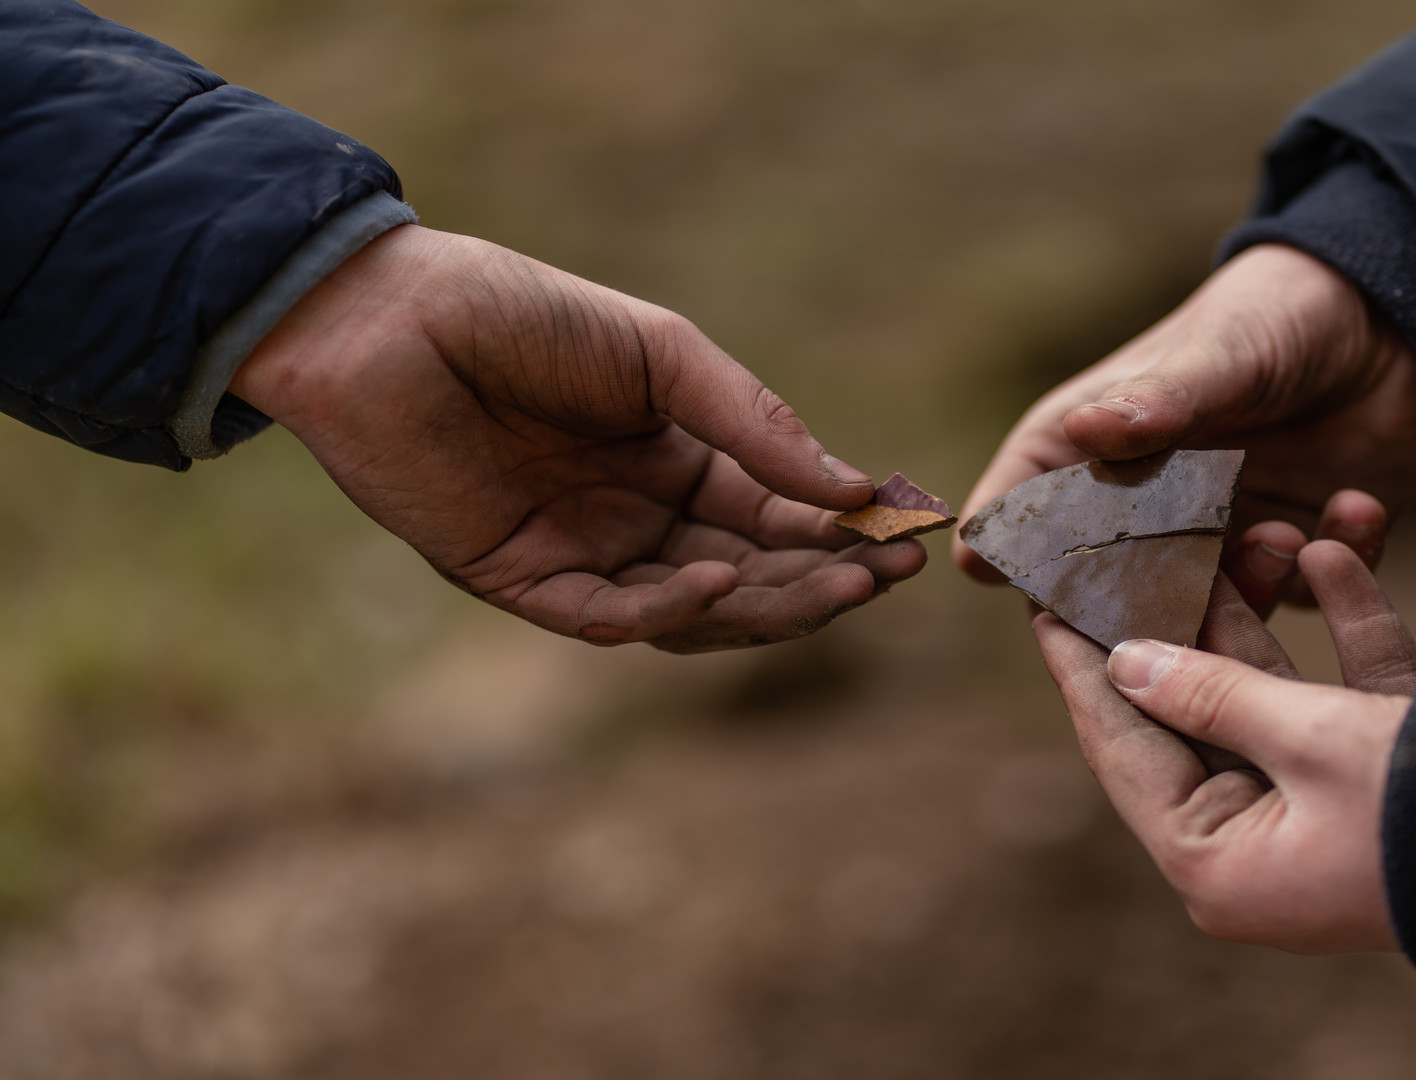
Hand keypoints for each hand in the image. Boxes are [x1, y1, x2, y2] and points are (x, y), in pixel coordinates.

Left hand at [233, 225, 924, 650]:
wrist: (388, 316)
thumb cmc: (523, 315)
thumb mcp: (659, 353)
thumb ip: (752, 421)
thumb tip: (851, 489)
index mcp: (677, 460)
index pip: (778, 512)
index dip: (846, 526)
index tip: (914, 531)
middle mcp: (638, 517)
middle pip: (751, 573)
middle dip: (824, 576)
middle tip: (888, 573)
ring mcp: (583, 554)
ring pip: (694, 611)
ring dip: (767, 605)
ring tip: (837, 584)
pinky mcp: (520, 581)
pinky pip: (609, 617)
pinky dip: (670, 610)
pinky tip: (721, 582)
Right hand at [960, 244, 1415, 606]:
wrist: (1389, 316)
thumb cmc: (1273, 314)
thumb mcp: (1218, 349)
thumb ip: (1159, 398)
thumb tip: (1085, 428)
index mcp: (1088, 453)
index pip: (1018, 517)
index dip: (1017, 562)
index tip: (1050, 590)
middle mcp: (1142, 511)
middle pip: (1105, 593)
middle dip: (1149, 607)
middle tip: (1192, 597)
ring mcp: (1215, 541)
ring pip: (1204, 615)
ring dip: (1249, 588)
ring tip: (1285, 537)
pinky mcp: (1291, 557)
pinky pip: (1302, 593)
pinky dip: (1332, 562)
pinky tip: (1356, 505)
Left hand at [1033, 539, 1415, 951]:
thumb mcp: (1303, 737)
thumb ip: (1209, 691)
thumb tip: (1124, 662)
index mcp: (1217, 861)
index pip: (1126, 747)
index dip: (1084, 668)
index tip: (1045, 602)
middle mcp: (1260, 843)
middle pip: (1192, 712)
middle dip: (1180, 621)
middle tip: (1133, 546)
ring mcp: (1323, 812)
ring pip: (1269, 692)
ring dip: (1264, 613)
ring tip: (1241, 529)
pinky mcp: (1383, 778)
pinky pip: (1343, 695)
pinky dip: (1342, 630)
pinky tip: (1331, 551)